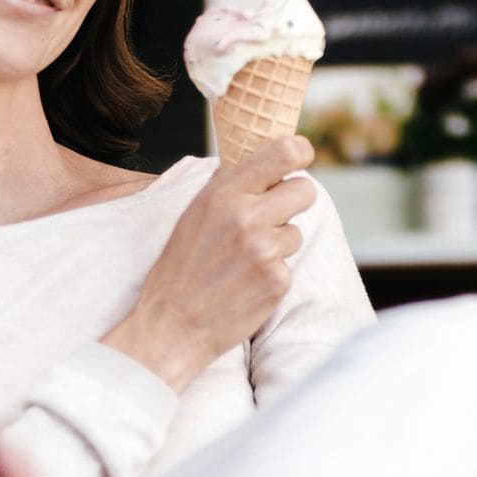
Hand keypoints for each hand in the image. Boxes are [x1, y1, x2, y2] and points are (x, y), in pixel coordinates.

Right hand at [102, 135, 317, 391]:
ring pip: (297, 231)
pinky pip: (289, 266)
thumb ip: (230, 187)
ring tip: (243, 260)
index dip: (300, 152)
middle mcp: (247, 217)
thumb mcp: (195, 214)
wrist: (171, 325)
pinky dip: (272, 275)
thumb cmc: (181, 267)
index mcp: (223, 193)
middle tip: (272, 216)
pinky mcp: (277, 281)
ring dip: (278, 244)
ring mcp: (265, 250)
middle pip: (305, 190)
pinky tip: (245, 284)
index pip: (284, 152)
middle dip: (294, 201)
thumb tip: (268, 162)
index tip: (301, 157)